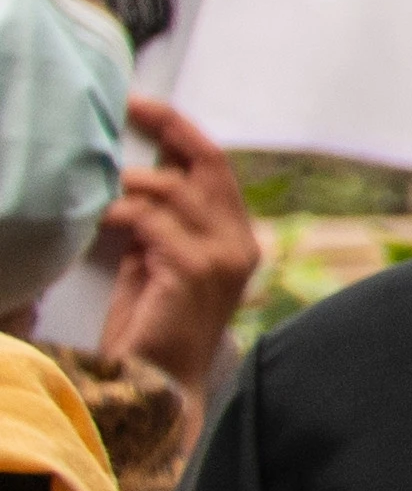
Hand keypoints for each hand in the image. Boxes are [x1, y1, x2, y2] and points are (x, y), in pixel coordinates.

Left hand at [89, 94, 255, 394]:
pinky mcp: (193, 270)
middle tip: (124, 107)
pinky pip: (150, 220)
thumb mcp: (154, 262)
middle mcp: (239, 243)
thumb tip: (130, 179)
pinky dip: (117, 213)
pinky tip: (95, 219)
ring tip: (93, 192)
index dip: (180, 131)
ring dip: (125, 185)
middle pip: (207, 165)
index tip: (140, 104)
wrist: (154, 386)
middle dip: (166, 129)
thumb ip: (155, 225)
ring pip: (173, 190)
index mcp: (236, 239)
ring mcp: (222, 257)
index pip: (215, 168)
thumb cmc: (149, 328)